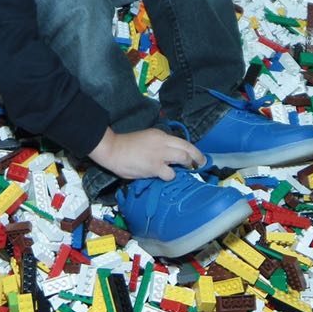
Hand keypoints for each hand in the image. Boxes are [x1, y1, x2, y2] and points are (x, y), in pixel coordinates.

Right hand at [89, 127, 205, 181]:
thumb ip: (159, 145)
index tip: (197, 157)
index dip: (193, 150)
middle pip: (188, 148)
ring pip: (183, 158)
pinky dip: (170, 176)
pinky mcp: (154, 166)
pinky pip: (170, 174)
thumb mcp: (147, 139)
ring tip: (185, 171)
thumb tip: (170, 156)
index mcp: (160, 135)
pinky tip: (165, 176)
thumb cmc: (126, 146)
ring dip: (186, 166)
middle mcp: (163, 142)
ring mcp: (160, 154)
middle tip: (200, 164)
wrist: (113, 149)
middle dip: (197, 157)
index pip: (182, 141)